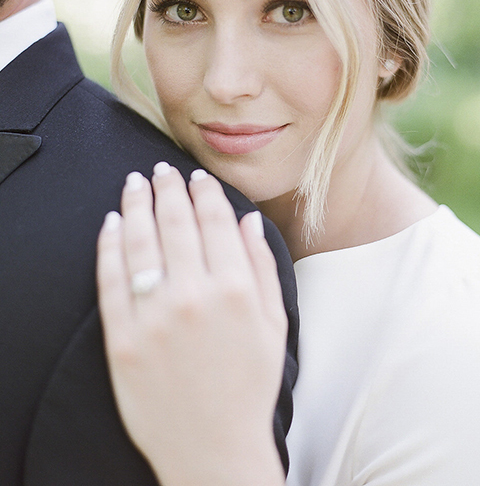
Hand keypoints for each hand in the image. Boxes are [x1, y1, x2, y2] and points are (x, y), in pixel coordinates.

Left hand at [97, 164, 286, 485]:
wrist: (213, 447)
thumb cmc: (250, 385)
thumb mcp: (274, 324)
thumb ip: (261, 267)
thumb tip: (247, 218)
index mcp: (234, 290)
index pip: (214, 220)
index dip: (203, 191)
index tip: (196, 176)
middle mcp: (192, 296)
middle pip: (174, 222)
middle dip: (167, 187)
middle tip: (161, 169)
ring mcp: (153, 318)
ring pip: (140, 241)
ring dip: (136, 204)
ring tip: (134, 183)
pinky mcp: (121, 340)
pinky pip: (110, 280)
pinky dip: (109, 245)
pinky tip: (112, 223)